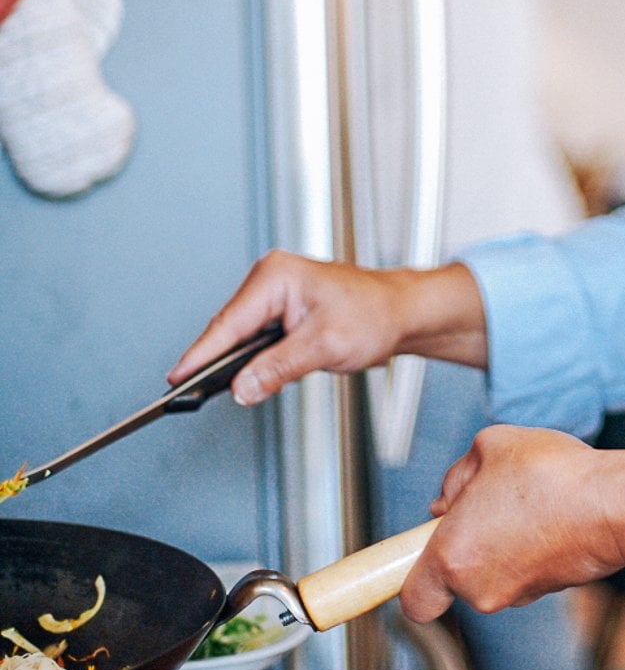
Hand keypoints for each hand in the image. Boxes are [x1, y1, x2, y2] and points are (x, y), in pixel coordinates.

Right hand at [168, 251, 486, 405]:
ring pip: (239, 335)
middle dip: (212, 360)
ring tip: (203, 389)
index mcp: (276, 277)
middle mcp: (271, 279)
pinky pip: (253, 337)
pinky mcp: (282, 310)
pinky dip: (247, 357)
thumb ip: (278, 368)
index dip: (200, 354)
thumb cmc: (374, 314)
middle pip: (228, 328)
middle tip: (186, 393)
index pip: (228, 322)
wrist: (401, 312)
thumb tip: (242, 387)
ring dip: (230, 361)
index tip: (177, 377)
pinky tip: (240, 376)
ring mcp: (275, 294)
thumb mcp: (324, 346)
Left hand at [400, 424, 624, 620]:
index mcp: (451, 556)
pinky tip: (545, 516)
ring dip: (497, 544)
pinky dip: (526, 550)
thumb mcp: (490, 446)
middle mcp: (478, 587)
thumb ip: (458, 474)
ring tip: (524, 503)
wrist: (614, 505)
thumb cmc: (552, 477)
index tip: (413, 562)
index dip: (410, 581)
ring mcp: (514, 594)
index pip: (412, 600)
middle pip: (453, 578)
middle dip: (464, 543)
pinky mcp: (545, 592)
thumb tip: (449, 499)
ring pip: (489, 573)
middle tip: (484, 505)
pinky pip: (519, 572)